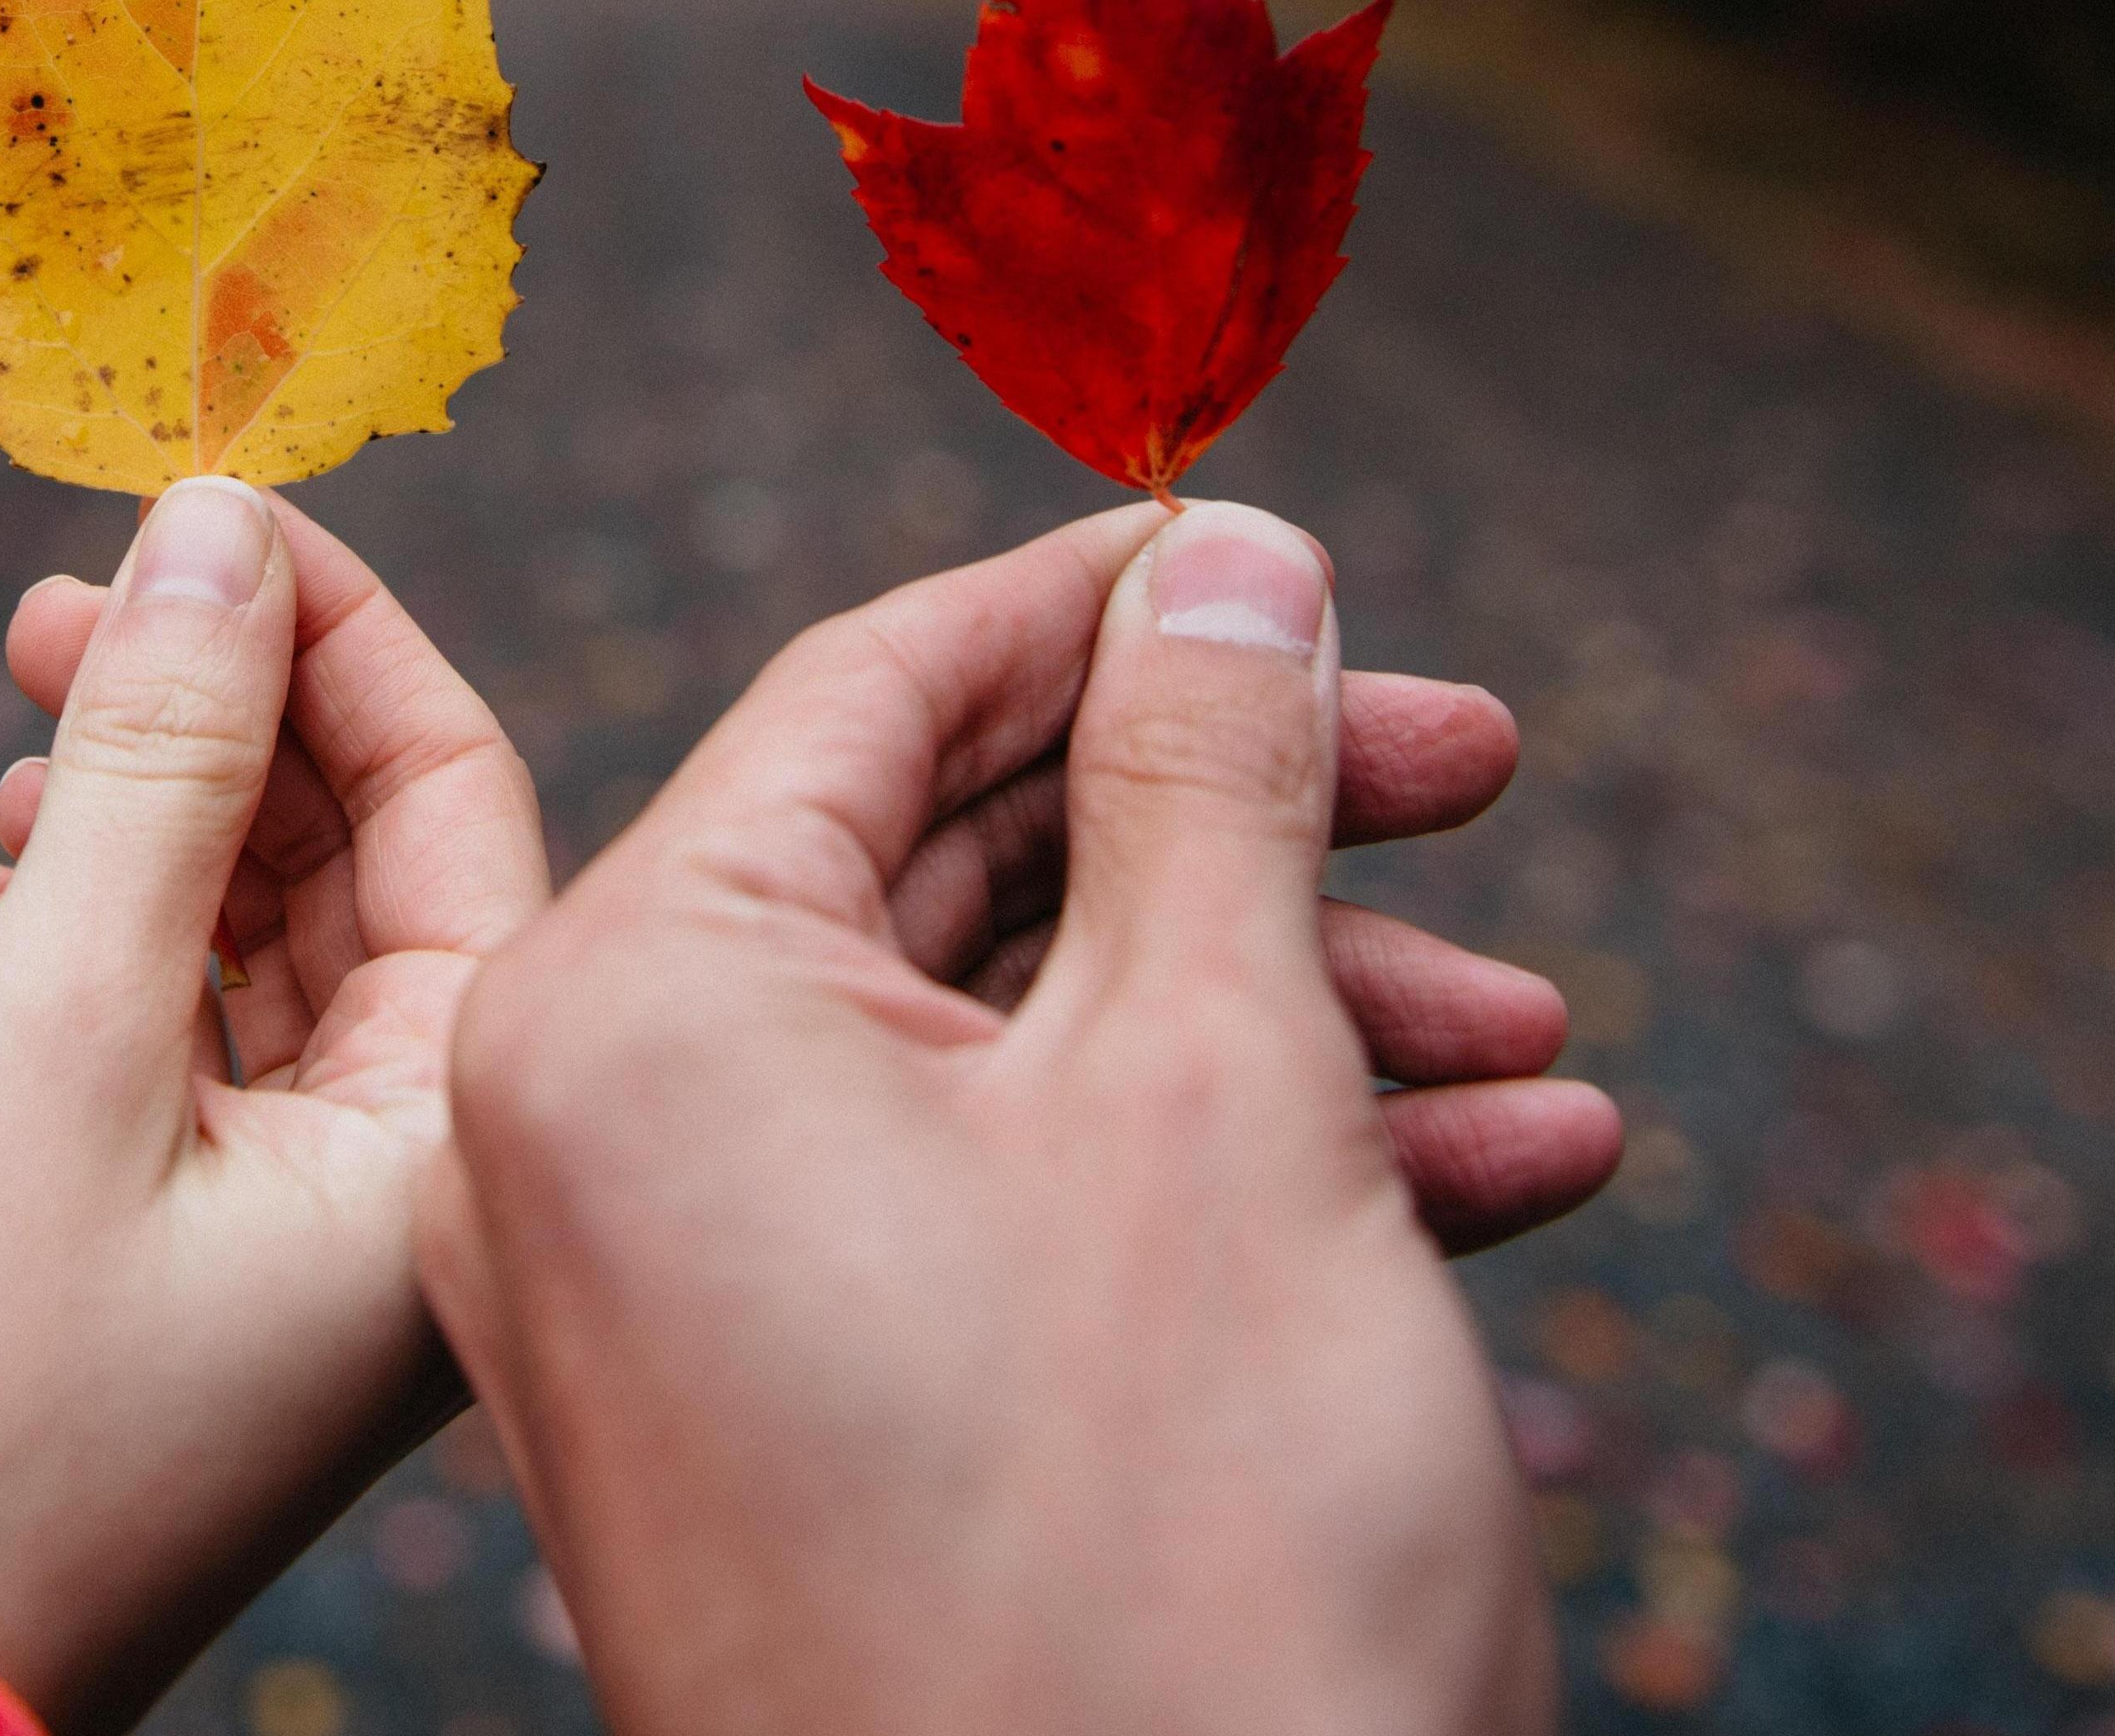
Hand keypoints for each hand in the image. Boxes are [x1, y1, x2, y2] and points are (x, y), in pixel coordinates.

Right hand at [0, 478, 547, 1735]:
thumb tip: (219, 522)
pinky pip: (151, 1033)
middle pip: (348, 852)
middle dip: (211, 705)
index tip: (197, 509)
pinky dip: (62, 938)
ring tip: (1, 741)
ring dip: (123, 811)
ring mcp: (277, 1226)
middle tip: (57, 604)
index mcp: (445, 1143)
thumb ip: (152, 762)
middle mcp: (396, 1183)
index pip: (454, 797)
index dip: (332, 630)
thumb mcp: (50, 1030)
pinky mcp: (157, 1255)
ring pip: (238, 933)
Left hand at [418, 499, 1619, 1735]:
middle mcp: (590, 1140)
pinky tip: (1482, 1165)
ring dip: (1275, 1016)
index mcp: (620, 1005)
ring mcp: (672, 1302)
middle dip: (1231, 819)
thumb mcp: (1221, 1087)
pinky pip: (986, 1216)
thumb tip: (1223, 549)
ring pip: (998, 1052)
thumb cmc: (1168, 1566)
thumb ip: (1204, 771)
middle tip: (1465, 768)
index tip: (1290, 564)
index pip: (871, 689)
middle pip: (944, 864)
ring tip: (1524, 1030)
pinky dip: (1215, 1174)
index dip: (1105, 605)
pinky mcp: (776, 1428)